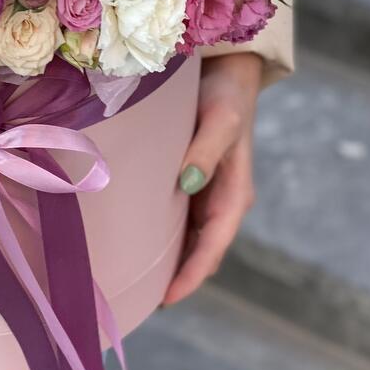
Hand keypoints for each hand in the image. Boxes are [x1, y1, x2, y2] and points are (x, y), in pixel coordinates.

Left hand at [162, 52, 262, 305]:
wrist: (227, 69)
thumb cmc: (225, 95)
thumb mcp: (220, 120)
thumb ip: (206, 151)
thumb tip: (187, 185)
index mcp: (235, 193)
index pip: (214, 246)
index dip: (193, 274)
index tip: (168, 298)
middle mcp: (221, 198)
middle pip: (201, 249)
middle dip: (177, 276)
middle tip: (139, 299)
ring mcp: (207, 190)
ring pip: (188, 236)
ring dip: (169, 258)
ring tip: (134, 279)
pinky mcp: (191, 177)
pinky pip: (178, 215)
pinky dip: (163, 232)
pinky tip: (137, 237)